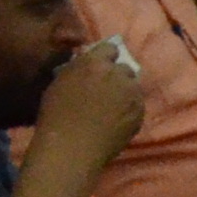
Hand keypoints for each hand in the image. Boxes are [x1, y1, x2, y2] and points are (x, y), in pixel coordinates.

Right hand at [32, 45, 145, 168]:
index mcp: (95, 63)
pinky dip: (129, 110)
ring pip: (133, 87)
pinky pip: (137, 105)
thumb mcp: (59, 83)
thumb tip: (88, 62)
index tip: (100, 67)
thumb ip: (78, 69)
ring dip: (125, 93)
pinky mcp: (140, 112)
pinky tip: (116, 121)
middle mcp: (118, 74)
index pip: (110, 48)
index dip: (105, 58)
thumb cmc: (55, 116)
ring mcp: (132, 94)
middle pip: (124, 69)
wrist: (71, 147)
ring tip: (110, 108)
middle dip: (116, 77)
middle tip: (104, 91)